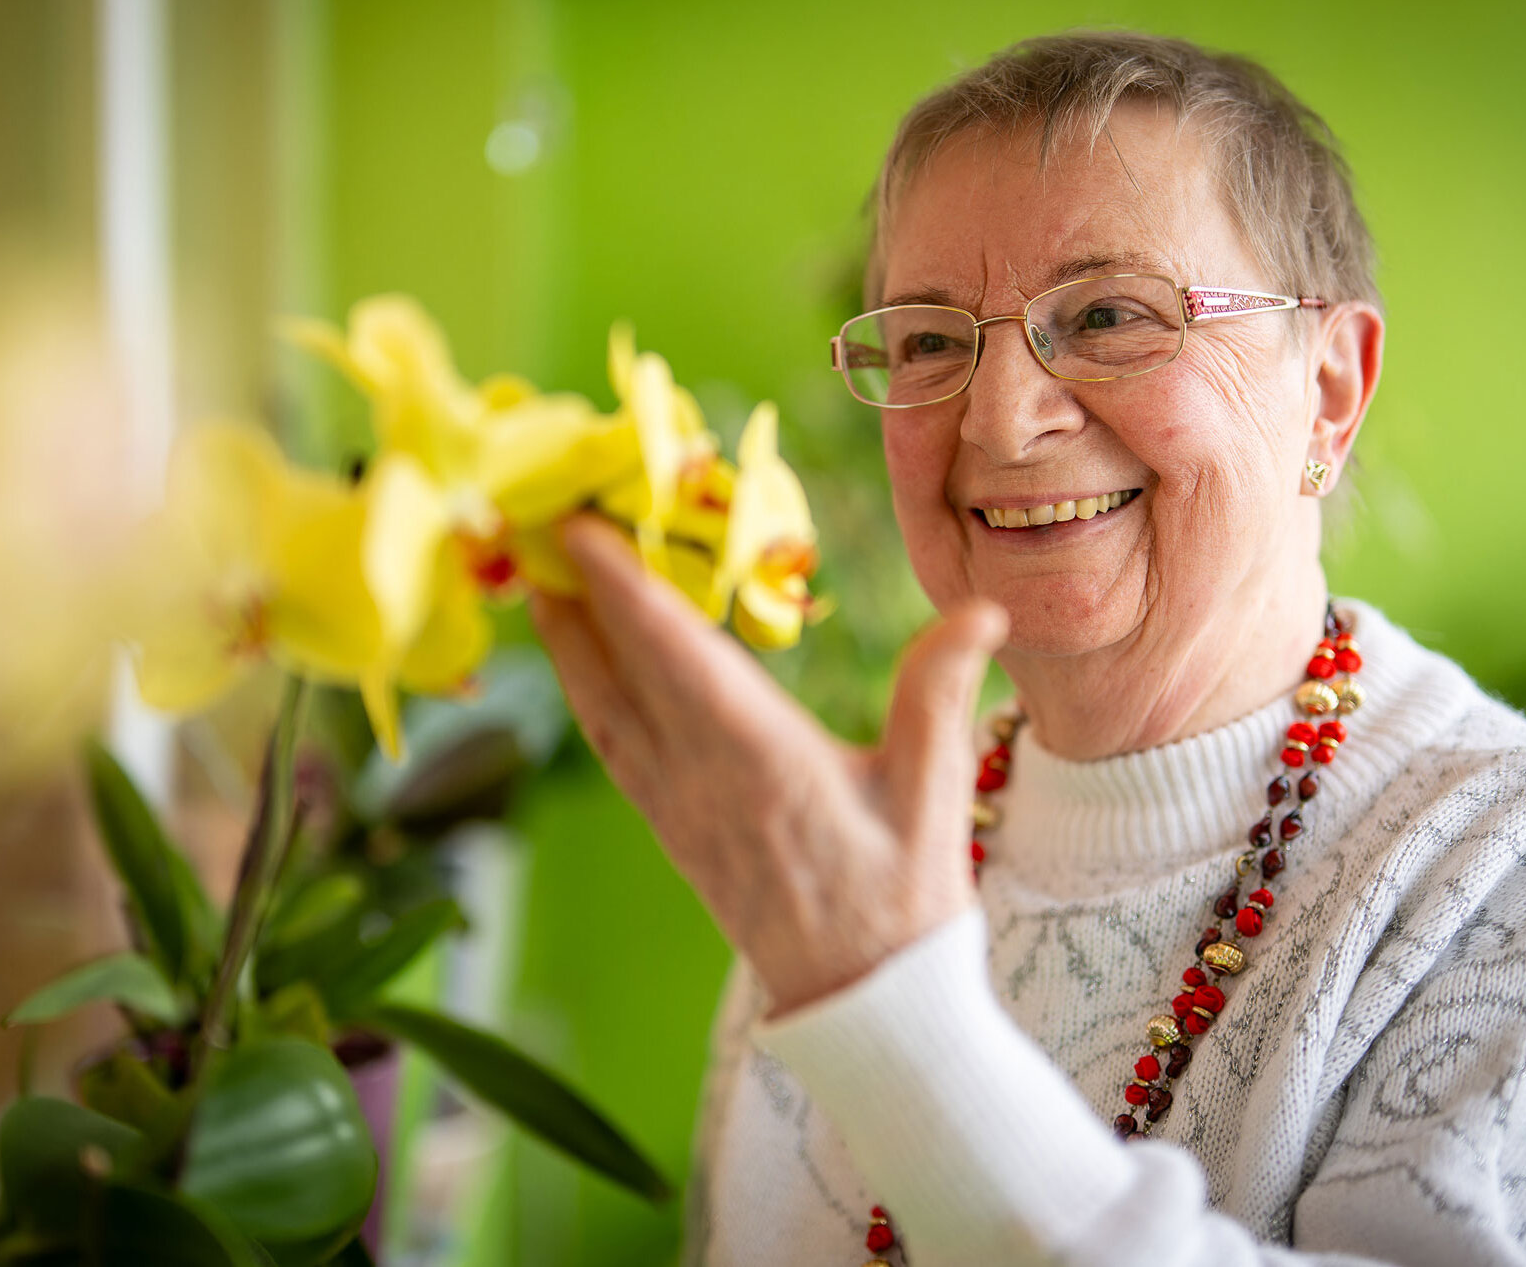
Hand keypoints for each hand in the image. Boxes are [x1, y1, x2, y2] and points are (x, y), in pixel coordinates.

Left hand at [527, 514, 1007, 1018]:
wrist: (866, 1000)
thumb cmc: (906, 893)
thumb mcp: (936, 788)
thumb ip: (942, 689)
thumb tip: (983, 609)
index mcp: (760, 758)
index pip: (674, 652)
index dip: (622, 584)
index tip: (582, 525)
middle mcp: (700, 780)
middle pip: (618, 671)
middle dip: (577, 593)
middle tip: (542, 525)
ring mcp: (677, 810)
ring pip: (602, 711)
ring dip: (568, 644)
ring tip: (542, 582)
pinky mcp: (673, 832)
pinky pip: (614, 749)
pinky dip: (588, 696)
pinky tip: (582, 670)